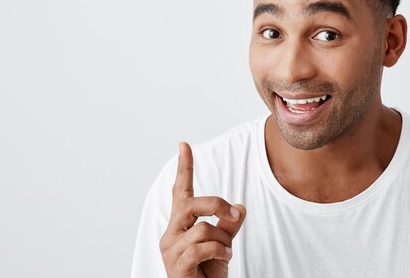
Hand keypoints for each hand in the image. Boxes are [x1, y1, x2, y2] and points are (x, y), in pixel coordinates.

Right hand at [160, 142, 245, 277]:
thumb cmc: (207, 272)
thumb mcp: (223, 245)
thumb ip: (228, 225)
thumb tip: (239, 208)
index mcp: (181, 225)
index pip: (180, 191)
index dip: (184, 168)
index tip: (184, 145)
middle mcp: (171, 234)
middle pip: (191, 203)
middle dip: (216, 205)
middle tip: (231, 214)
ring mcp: (171, 249)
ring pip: (202, 228)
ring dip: (222, 240)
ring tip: (225, 252)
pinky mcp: (176, 265)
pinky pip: (202, 247)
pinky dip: (220, 251)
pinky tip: (224, 259)